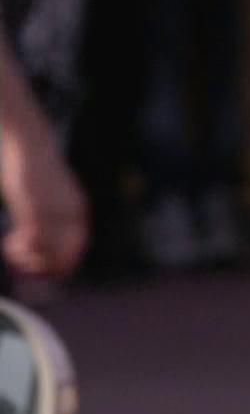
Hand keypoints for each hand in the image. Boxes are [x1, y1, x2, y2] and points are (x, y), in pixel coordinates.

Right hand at [1, 99, 87, 280]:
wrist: (29, 144)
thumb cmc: (34, 172)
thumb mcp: (48, 197)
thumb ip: (51, 218)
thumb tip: (42, 243)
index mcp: (77, 212)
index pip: (76, 251)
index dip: (58, 266)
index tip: (39, 268)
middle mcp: (71, 214)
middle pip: (63, 258)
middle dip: (41, 266)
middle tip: (22, 261)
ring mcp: (54, 212)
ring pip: (47, 253)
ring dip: (27, 259)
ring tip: (13, 251)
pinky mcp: (35, 208)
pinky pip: (33, 241)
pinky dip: (19, 250)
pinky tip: (8, 244)